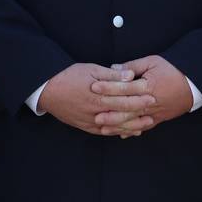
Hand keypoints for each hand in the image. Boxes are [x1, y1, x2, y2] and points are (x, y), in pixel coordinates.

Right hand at [38, 63, 154, 135]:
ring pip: (116, 125)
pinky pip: (106, 132)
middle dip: (140, 109)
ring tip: (148, 123)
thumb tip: (130, 75)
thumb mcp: (91, 70)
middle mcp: (96, 110)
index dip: (139, 94)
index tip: (152, 92)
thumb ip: (111, 75)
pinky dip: (119, 131)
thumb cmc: (69, 76)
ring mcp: (91, 121)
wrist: (47, 90)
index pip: (123, 96)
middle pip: (122, 111)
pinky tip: (130, 131)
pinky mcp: (86, 127)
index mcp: (98, 94)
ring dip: (133, 124)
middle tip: (154, 107)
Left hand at [92, 56, 192, 136]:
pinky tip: (119, 134)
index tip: (93, 86)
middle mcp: (150, 102)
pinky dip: (131, 131)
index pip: (124, 87)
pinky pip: (143, 127)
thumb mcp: (153, 62)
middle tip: (93, 113)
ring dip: (117, 125)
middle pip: (126, 107)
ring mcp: (154, 113)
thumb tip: (114, 68)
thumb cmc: (173, 69)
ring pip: (132, 121)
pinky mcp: (159, 119)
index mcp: (148, 86)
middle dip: (108, 110)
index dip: (108, 87)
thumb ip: (133, 66)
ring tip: (101, 127)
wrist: (194, 85)